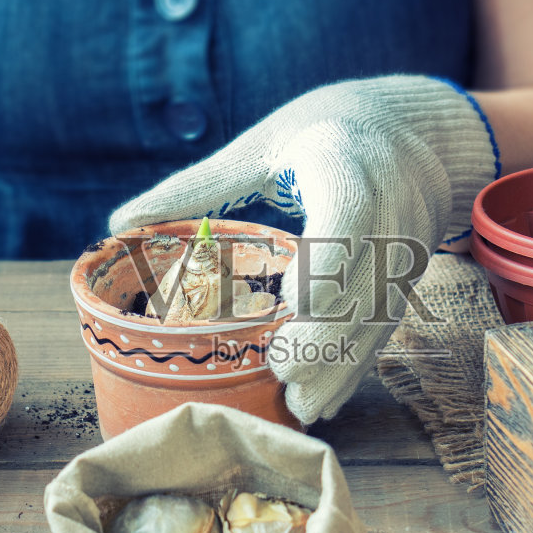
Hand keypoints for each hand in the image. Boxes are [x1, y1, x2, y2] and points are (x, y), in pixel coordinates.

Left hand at [109, 76, 498, 422]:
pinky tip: (327, 398)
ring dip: (344, 363)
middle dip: (328, 334)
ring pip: (382, 312)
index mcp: (345, 161)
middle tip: (281, 372)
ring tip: (301, 405)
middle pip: (368, 277)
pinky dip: (358, 363)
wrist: (408, 126)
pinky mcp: (413, 271)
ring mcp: (409, 241)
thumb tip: (119, 222)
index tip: (295, 304)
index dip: (329, 260)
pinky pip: (389, 323)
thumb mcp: (259, 147)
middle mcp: (391, 203)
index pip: (351, 210)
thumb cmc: (319, 131)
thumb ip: (196, 185)